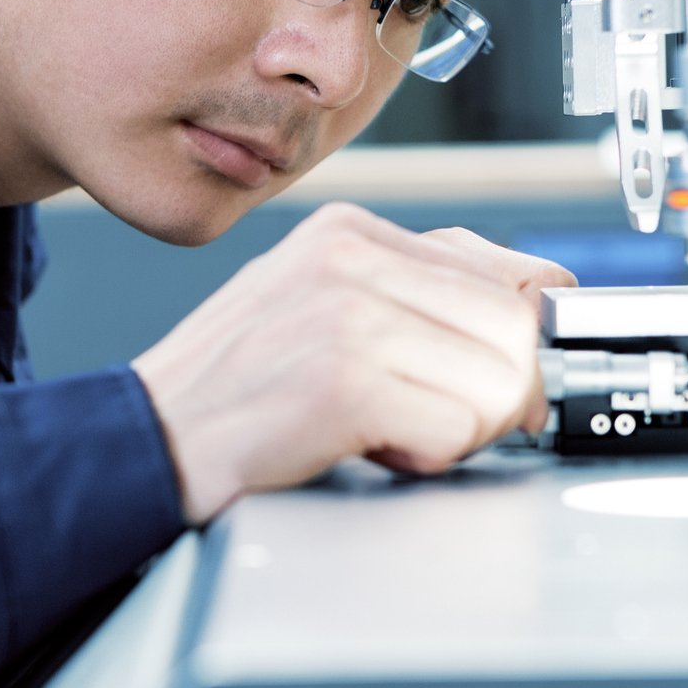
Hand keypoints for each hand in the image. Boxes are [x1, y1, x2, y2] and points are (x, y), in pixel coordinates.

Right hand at [130, 203, 578, 524]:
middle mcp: (350, 258)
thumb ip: (416, 295)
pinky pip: (453, 429)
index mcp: (351, 230)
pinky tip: (371, 448)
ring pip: (497, 381)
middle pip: (514, 329)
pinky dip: (425, 457)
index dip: (523, 339)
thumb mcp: (322, 304)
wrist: (147, 437)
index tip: (509, 377)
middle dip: (497, 395)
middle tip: (441, 420)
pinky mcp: (344, 383)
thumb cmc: (236, 386)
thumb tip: (540, 315)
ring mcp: (346, 316)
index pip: (508, 271)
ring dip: (461, 431)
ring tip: (393, 431)